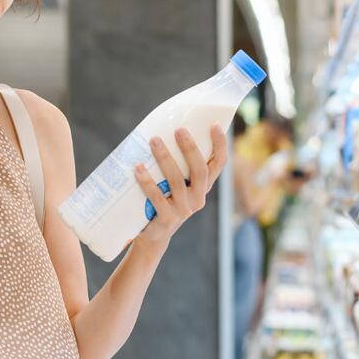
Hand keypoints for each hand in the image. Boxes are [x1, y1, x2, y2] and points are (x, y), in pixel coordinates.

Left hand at [132, 123, 228, 249]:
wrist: (152, 234)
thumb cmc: (162, 199)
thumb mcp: (174, 182)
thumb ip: (174, 163)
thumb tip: (160, 128)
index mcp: (203, 186)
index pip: (218, 164)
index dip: (220, 145)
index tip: (214, 124)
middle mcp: (198, 198)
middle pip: (199, 171)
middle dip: (190, 148)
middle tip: (178, 129)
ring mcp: (183, 210)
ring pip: (177, 182)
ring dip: (165, 159)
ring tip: (154, 140)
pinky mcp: (167, 219)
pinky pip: (157, 198)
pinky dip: (147, 182)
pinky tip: (138, 168)